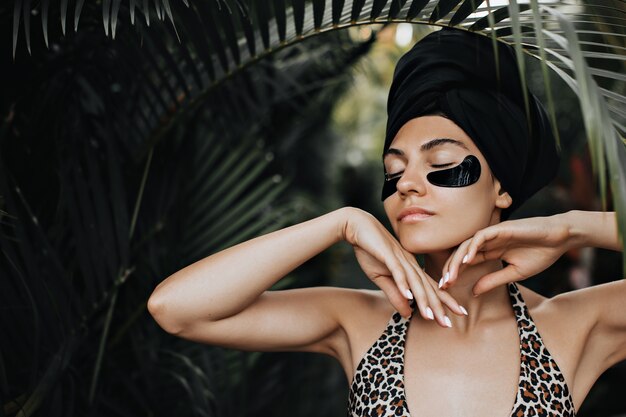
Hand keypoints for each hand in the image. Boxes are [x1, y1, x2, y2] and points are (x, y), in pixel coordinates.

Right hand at [342, 207, 466, 326]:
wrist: (357, 226)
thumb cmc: (370, 251)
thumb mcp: (381, 278)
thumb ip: (395, 295)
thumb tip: (408, 314)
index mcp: (411, 268)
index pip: (431, 287)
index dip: (444, 301)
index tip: (458, 314)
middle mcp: (410, 264)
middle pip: (427, 287)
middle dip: (439, 306)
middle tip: (449, 324)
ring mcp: (400, 259)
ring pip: (415, 281)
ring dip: (423, 299)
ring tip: (430, 317)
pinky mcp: (388, 254)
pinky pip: (398, 271)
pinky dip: (403, 284)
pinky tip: (409, 296)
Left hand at [440, 214, 570, 295]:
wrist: (560, 239)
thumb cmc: (540, 254)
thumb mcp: (514, 273)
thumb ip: (493, 280)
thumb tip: (474, 292)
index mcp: (490, 252)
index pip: (466, 262)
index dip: (455, 274)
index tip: (446, 288)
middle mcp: (487, 242)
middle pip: (462, 254)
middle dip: (451, 269)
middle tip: (443, 285)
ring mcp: (492, 234)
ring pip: (467, 245)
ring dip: (457, 261)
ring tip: (451, 277)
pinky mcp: (500, 228)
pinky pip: (480, 236)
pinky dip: (472, 247)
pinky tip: (467, 261)